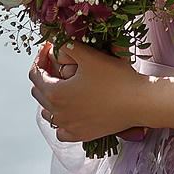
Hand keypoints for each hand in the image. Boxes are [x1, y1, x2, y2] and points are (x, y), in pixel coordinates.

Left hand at [29, 43, 148, 142]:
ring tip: (63, 85)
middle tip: (56, 62)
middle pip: (38, 92)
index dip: (39, 58)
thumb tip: (51, 37)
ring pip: (47, 112)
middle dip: (44, 75)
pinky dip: (61, 120)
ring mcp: (69, 127)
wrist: (139, 102)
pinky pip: (61, 131)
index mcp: (55, 93)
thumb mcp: (89, 56)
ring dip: (50, 98)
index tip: (49, 47)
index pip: (35, 74)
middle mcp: (58, 113)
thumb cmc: (116, 78)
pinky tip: (70, 111)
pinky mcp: (81, 135)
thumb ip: (66, 45)